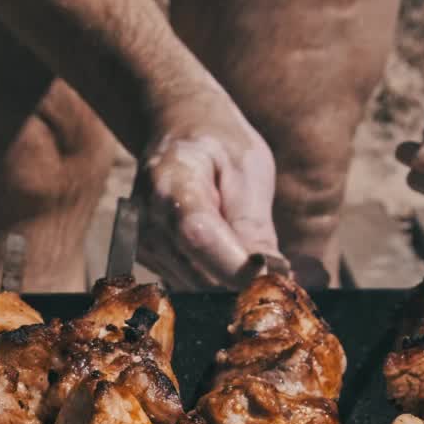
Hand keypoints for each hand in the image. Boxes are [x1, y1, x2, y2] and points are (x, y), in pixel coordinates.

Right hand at [135, 85, 280, 288]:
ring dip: (231, 284)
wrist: (181, 135)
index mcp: (171, 183)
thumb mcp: (249, 171)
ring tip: (254, 260)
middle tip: (280, 276)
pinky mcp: (147, 260)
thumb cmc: (221, 147)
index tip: (272, 278)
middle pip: (198, 272)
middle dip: (243, 283)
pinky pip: (189, 286)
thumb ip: (253, 226)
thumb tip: (269, 276)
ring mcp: (143, 243)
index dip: (235, 265)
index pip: (198, 236)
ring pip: (196, 288)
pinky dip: (217, 281)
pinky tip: (231, 259)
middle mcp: (147, 219)